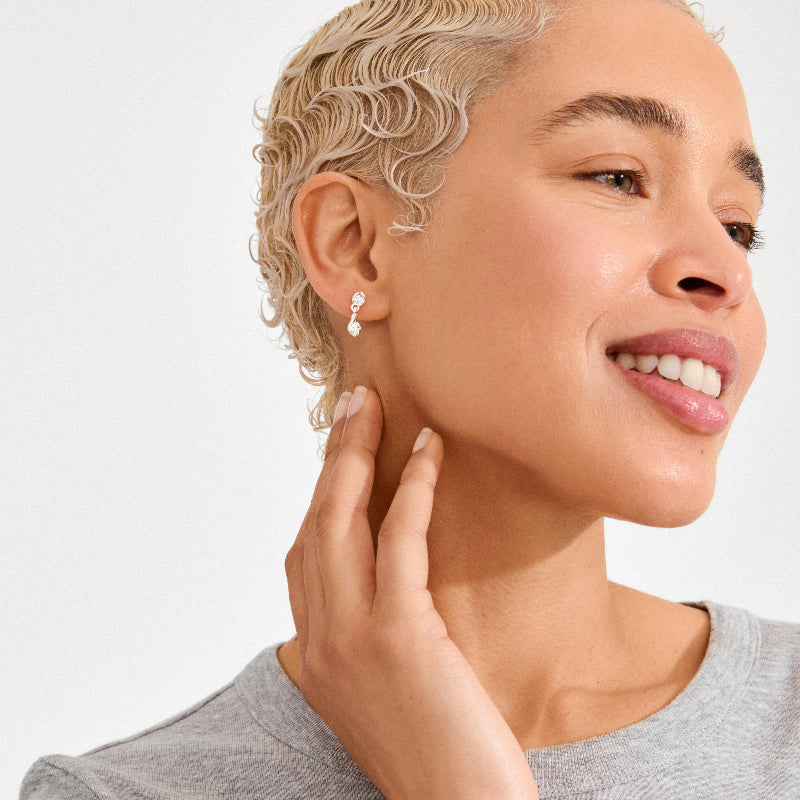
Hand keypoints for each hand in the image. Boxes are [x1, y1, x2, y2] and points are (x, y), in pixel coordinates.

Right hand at [284, 386, 538, 799]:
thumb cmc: (440, 753)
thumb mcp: (389, 688)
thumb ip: (373, 637)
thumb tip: (393, 585)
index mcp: (314, 655)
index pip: (305, 555)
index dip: (322, 494)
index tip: (343, 449)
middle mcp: (318, 642)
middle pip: (315, 524)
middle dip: (332, 457)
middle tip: (353, 404)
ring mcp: (349, 639)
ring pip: (341, 521)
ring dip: (357, 454)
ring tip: (375, 406)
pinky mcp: (396, 636)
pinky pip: (399, 539)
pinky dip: (413, 486)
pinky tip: (430, 449)